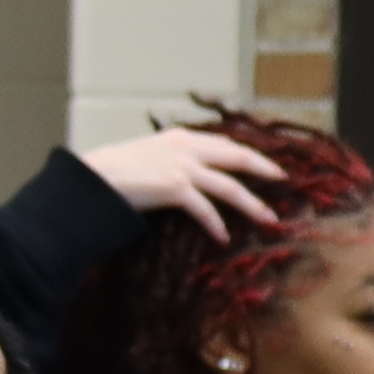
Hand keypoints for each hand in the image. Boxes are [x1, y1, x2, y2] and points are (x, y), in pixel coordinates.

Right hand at [81, 123, 285, 236]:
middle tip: (283, 180)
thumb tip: (185, 176)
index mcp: (179, 137)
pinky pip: (206, 209)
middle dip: (264, 169)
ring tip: (269, 218)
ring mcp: (182, 167)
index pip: (224, 143)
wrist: (90, 179)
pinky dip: (217, 224)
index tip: (264, 162)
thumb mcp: (144, 155)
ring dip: (252, 204)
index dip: (247, 153)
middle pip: (237, 157)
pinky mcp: (175, 188)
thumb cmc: (109, 172)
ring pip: (230, 186)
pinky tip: (224, 237)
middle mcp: (185, 148)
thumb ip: (167, 159)